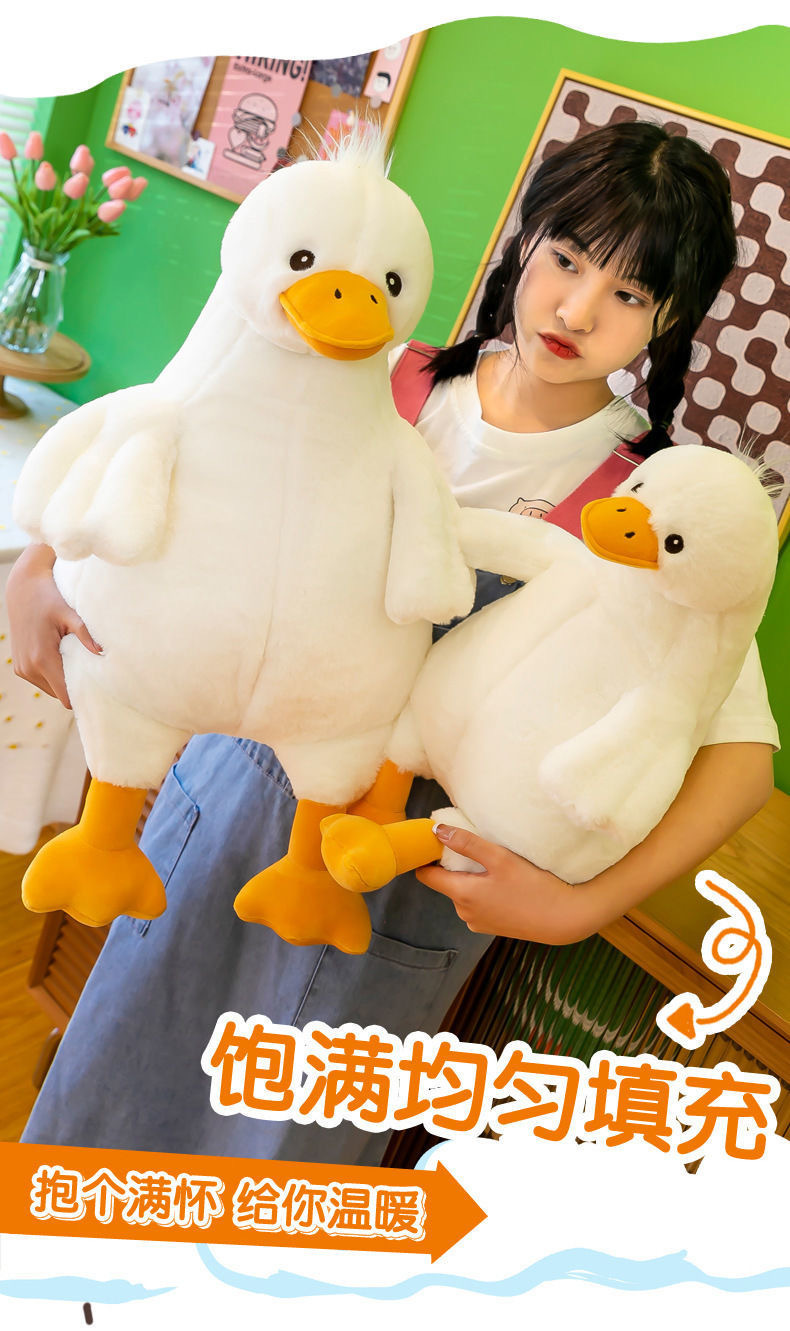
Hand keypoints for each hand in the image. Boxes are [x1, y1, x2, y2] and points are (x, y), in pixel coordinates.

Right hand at [6, 543, 101, 707]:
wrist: (23, 589)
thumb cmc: (49, 598)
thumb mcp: (69, 613)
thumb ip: (85, 633)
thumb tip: (101, 652)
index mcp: (42, 659)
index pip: (65, 696)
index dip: (82, 696)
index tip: (98, 690)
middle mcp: (29, 668)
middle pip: (59, 695)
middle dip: (74, 687)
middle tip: (91, 674)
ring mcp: (22, 669)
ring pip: (50, 690)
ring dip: (62, 681)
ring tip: (75, 662)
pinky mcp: (19, 667)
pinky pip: (41, 681)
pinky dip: (52, 675)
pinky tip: (61, 659)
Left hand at [416, 824, 590, 944]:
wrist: (563, 919)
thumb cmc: (532, 886)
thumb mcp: (499, 858)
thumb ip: (467, 843)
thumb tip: (436, 831)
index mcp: (461, 895)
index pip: (426, 876)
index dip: (428, 858)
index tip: (437, 842)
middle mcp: (464, 912)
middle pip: (446, 883)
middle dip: (454, 866)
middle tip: (475, 848)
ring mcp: (477, 922)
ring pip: (463, 893)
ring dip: (471, 879)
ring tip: (493, 866)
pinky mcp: (492, 927)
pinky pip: (478, 904)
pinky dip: (484, 892)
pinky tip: (504, 884)